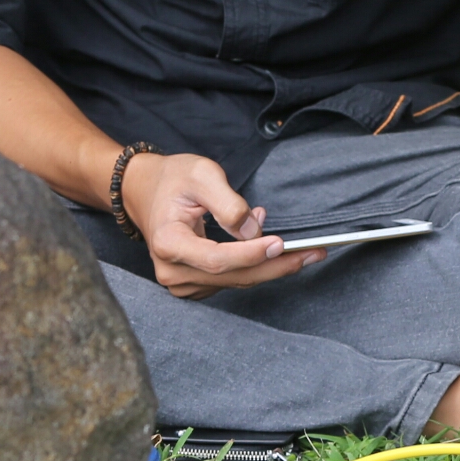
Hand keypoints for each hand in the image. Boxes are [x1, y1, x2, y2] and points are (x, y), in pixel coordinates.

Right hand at [120, 151, 323, 297]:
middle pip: (234, 277)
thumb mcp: (201, 174)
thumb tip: (254, 231)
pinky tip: (268, 246)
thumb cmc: (172, 179)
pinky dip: (255, 265)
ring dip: (270, 265)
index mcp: (168, 242)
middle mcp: (172, 270)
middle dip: (277, 265)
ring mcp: (181, 283)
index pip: (217, 259)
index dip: (251, 255)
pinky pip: (232, 280)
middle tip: (315, 253)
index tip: (281, 244)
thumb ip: (228, 203)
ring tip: (300, 245)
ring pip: (237, 281)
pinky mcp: (193, 286)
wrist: (145, 192)